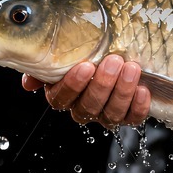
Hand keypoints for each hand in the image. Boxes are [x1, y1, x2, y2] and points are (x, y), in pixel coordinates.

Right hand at [22, 55, 149, 127]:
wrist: (117, 57)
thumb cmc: (88, 53)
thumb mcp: (64, 54)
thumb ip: (44, 66)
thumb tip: (29, 84)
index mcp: (64, 95)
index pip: (61, 99)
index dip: (73, 85)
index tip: (85, 66)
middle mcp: (84, 108)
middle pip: (89, 105)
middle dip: (102, 84)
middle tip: (113, 61)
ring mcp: (106, 115)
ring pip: (111, 113)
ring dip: (122, 91)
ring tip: (131, 68)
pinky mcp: (128, 116)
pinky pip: (133, 118)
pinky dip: (138, 106)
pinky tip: (143, 89)